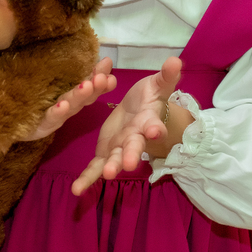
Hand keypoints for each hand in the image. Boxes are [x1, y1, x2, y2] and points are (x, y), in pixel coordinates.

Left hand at [19, 57, 115, 141]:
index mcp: (72, 93)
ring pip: (72, 105)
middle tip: (102, 77)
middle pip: (85, 96)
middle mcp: (68, 105)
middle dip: (96, 86)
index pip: (90, 82)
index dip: (100, 74)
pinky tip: (62, 105)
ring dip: (80, 95)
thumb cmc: (32, 96)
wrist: (9, 121)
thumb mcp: (49, 79)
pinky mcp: (42, 126)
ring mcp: (57, 116)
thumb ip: (65, 68)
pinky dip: (58, 112)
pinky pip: (51, 118)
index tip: (108, 62)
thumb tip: (80, 49)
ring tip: (87, 85)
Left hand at [71, 57, 180, 195]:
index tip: (155, 131)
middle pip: (135, 147)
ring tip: (107, 175)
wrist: (139, 113)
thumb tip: (176, 61)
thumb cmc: (150, 98)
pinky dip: (86, 179)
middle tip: (130, 164)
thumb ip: (166, 77)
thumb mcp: (157, 85)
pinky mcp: (105, 153)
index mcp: (149, 122)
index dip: (156, 128)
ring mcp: (120, 149)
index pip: (154, 125)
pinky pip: (94, 167)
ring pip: (116, 159)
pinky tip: (76, 191)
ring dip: (111, 167)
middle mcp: (136, 139)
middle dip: (133, 155)